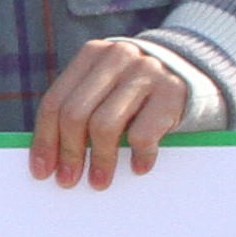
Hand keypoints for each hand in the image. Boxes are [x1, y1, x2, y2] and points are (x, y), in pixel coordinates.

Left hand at [29, 36, 198, 187]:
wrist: (193, 70)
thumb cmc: (136, 89)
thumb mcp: (106, 85)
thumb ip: (80, 107)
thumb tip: (50, 158)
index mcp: (92, 54)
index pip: (55, 101)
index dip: (45, 139)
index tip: (42, 170)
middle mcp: (117, 57)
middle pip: (76, 114)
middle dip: (69, 153)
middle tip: (68, 180)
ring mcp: (146, 72)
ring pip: (105, 125)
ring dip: (100, 160)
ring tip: (99, 181)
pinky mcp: (172, 92)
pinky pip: (144, 134)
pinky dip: (139, 156)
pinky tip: (138, 167)